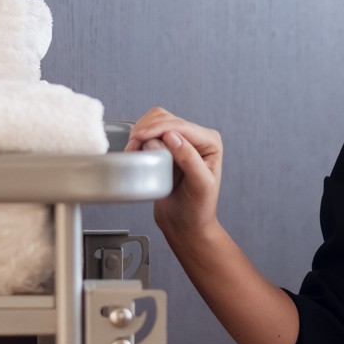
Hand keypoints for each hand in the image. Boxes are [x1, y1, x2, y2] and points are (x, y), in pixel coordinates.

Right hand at [125, 107, 222, 242]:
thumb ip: (189, 159)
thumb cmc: (197, 209)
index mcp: (210, 142)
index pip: (181, 126)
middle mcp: (196, 138)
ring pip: (155, 121)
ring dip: (140, 131)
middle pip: (166, 118)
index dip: (158, 128)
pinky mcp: (165, 148)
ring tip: (133, 149)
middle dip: (146, 129)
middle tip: (133, 147)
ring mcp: (180, 142)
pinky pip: (149, 133)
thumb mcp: (199, 185)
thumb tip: (172, 136)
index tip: (139, 137)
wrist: (186, 225)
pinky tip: (135, 149)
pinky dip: (138, 137)